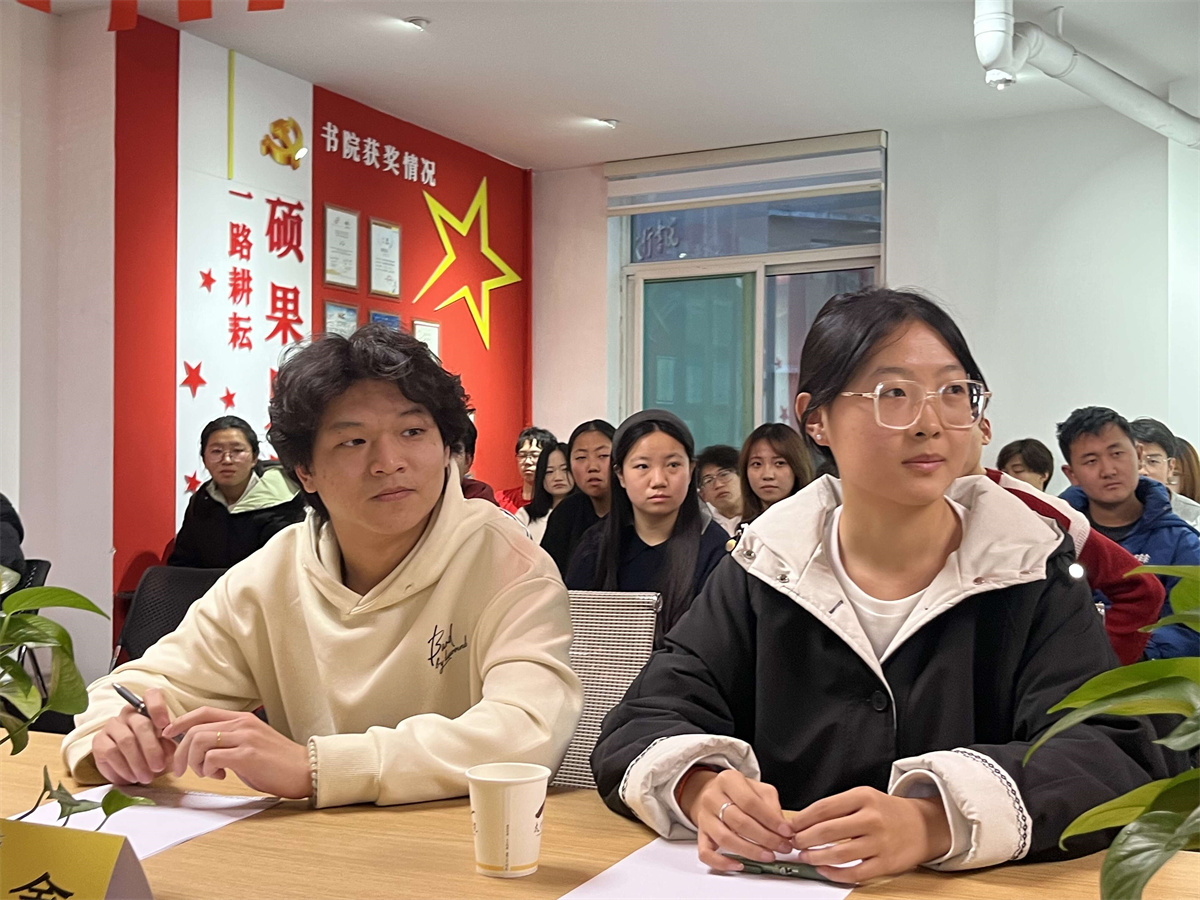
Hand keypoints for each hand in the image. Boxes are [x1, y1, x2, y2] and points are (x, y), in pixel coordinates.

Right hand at [92, 687, 176, 784]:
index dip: (158, 708)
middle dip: (152, 748)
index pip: (151, 695)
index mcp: (147, 707)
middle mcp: (128, 713)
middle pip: (141, 724)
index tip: (164, 725)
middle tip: (159, 767)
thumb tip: (172, 744)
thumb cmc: (153, 751)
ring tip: (147, 777)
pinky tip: (131, 777)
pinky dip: (123, 768)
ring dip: (138, 762)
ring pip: (126, 740)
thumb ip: (170, 742)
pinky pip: (110, 752)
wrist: (132, 767)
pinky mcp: (98, 741)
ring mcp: (112, 726)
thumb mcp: (165, 746)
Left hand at [162, 707, 310, 798]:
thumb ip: (229, 742)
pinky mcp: (248, 755)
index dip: (180, 722)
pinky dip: (208, 769)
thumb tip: (202, 750)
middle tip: (181, 770)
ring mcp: (245, 738)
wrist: (305, 770)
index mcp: (242, 719)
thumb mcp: (250, 744)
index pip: (203, 712)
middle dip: (180, 752)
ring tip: (206, 773)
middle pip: (195, 729)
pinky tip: (219, 776)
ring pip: (199, 741)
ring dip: (193, 762)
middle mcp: (242, 724)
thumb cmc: (277, 762)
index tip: (168, 735)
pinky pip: (212, 758)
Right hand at [678, 768, 794, 872]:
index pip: (750, 802)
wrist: (712, 792)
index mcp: (728, 780)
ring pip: (725, 838)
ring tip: (768, 856)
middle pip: (738, 822)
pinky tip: (739, 865)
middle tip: (782, 847)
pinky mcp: (700, 834)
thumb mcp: (757, 788)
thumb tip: (783, 827)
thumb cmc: (738, 792)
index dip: (770, 820)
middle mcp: (712, 797)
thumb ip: (770, 804)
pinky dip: (721, 862)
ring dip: (750, 851)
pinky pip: (705, 852)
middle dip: (765, 838)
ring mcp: (704, 817)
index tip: (786, 832)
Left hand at [789, 786, 951, 882]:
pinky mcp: (886, 863)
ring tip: (805, 856)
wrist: (923, 825)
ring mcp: (879, 842)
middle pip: (828, 831)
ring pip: (839, 853)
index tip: (790, 826)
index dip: (802, 819)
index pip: (823, 808)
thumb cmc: (887, 811)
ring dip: (815, 857)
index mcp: (863, 797)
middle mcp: (871, 818)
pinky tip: (824, 869)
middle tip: (794, 843)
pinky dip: (835, 873)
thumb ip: (837, 807)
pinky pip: (855, 872)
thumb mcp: (863, 797)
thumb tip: (804, 821)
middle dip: (804, 838)